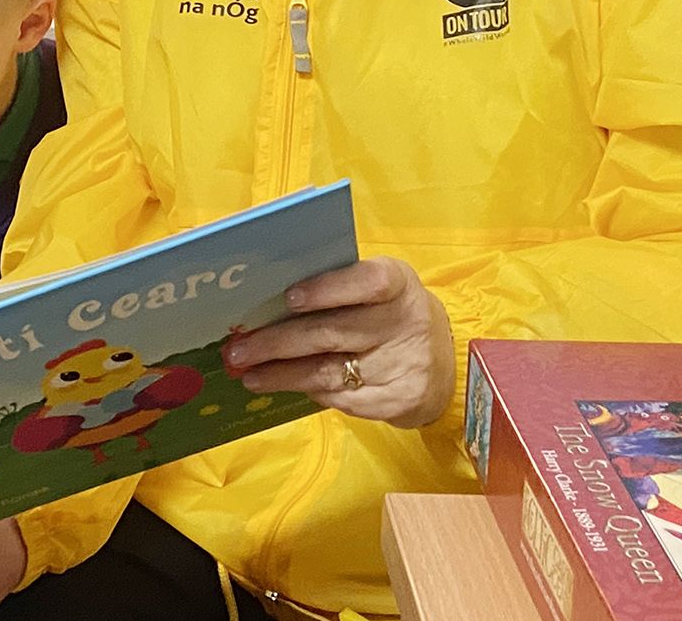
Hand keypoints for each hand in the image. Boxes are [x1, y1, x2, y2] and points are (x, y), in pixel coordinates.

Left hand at [223, 257, 454, 428]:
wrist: (443, 363)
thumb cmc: (391, 314)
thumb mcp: (378, 291)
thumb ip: (337, 289)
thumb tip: (268, 301)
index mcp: (398, 283)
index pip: (366, 282)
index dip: (328, 289)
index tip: (290, 298)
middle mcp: (405, 322)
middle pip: (332, 333)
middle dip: (278, 342)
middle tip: (238, 351)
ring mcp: (404, 365)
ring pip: (329, 371)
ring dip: (281, 374)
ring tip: (249, 374)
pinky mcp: (399, 400)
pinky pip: (342, 398)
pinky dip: (309, 390)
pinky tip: (284, 385)